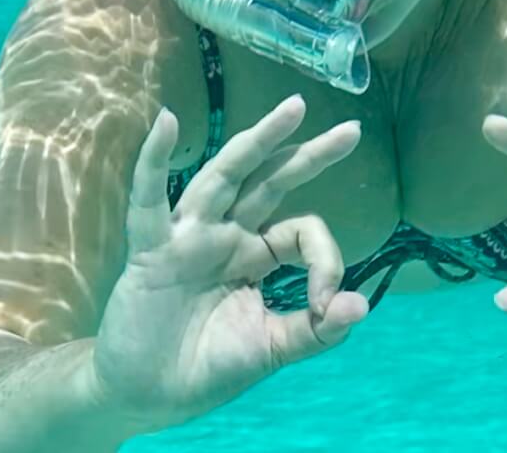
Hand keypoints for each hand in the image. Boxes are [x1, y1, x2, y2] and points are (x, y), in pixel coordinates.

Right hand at [93, 95, 368, 434]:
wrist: (145, 398)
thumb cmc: (204, 369)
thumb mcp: (269, 349)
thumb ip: (314, 330)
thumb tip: (362, 305)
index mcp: (255, 255)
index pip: (301, 231)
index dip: (326, 259)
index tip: (327, 305)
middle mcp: (226, 235)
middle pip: (271, 182)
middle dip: (309, 155)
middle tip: (354, 130)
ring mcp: (189, 236)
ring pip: (225, 176)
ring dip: (259, 141)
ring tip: (295, 108)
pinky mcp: (152, 248)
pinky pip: (149, 200)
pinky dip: (153, 161)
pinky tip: (166, 121)